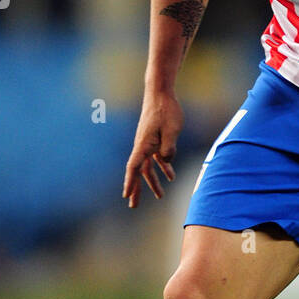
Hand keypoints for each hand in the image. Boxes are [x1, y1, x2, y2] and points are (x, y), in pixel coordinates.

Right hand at [122, 91, 183, 207]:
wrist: (161, 93)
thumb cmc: (166, 110)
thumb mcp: (172, 130)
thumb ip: (169, 148)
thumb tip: (166, 161)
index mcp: (144, 145)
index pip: (134, 167)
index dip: (130, 182)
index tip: (126, 196)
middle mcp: (142, 146)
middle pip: (138, 171)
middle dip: (136, 189)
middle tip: (133, 206)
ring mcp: (148, 143)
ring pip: (148, 166)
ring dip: (153, 181)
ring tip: (160, 196)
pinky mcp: (154, 139)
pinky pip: (156, 157)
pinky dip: (162, 167)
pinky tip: (170, 176)